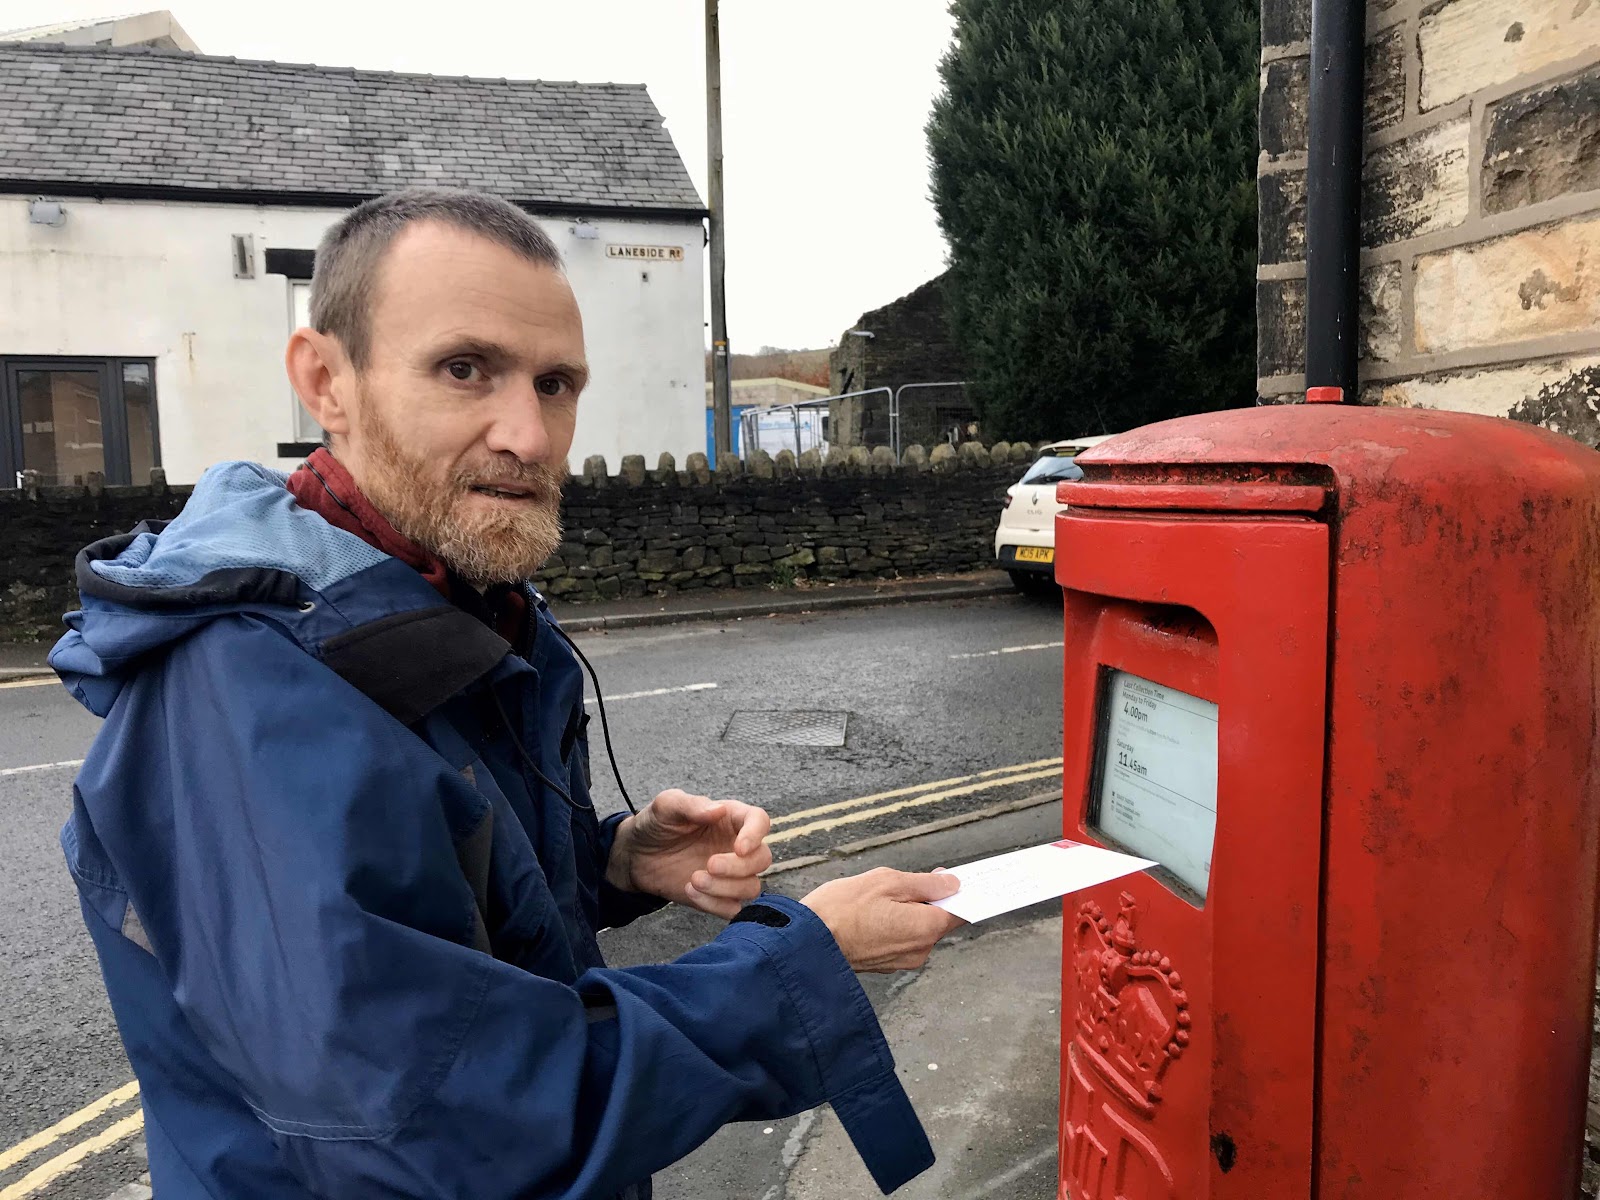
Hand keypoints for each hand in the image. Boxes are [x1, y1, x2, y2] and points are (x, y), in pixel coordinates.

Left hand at [606, 789, 771, 918]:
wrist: (636, 855)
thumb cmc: (656, 824)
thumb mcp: (667, 806)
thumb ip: (691, 805)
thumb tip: (718, 810)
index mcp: (730, 818)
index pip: (760, 821)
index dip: (756, 834)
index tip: (739, 847)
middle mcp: (735, 846)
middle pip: (762, 859)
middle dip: (739, 866)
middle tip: (709, 864)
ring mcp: (729, 874)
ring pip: (751, 887)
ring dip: (726, 888)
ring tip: (694, 879)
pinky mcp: (718, 897)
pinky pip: (732, 909)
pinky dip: (715, 904)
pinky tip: (690, 891)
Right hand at [800, 867, 964, 972]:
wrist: (806, 942)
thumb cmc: (842, 909)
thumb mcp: (887, 881)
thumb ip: (925, 883)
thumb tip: (951, 883)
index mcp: (925, 929)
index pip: (959, 911)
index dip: (960, 893)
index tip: (959, 879)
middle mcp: (919, 951)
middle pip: (936, 920)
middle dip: (927, 900)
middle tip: (905, 880)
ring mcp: (901, 960)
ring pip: (916, 929)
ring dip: (907, 912)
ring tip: (878, 898)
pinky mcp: (884, 964)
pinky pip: (900, 940)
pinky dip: (893, 925)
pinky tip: (871, 913)